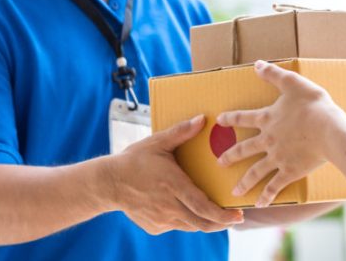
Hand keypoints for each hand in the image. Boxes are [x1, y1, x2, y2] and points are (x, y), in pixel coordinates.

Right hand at [105, 115, 243, 234]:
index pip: (203, 207)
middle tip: (235, 218)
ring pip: (191, 226)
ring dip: (205, 221)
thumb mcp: (157, 143)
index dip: (223, 215)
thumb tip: (203, 119)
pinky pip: (176, 225)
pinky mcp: (154, 227)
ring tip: (216, 214)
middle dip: (222, 223)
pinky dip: (186, 219)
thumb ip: (181, 132)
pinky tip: (187, 208)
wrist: (107, 183)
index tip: (238, 215)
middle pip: (202, 223)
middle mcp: (169, 206)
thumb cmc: (134, 160)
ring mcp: (161, 219)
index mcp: (173, 186)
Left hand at [217, 60, 345, 207]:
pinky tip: (259, 204)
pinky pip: (274, 186)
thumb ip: (274, 74)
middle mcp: (267, 140)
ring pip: (255, 171)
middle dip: (230, 156)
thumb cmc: (314, 106)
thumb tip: (256, 64)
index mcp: (267, 119)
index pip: (243, 118)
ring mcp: (277, 158)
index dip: (230, 118)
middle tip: (220, 163)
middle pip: (244, 149)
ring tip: (234, 192)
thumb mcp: (294, 83)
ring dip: (244, 182)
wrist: (330, 131)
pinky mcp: (289, 172)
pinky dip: (267, 196)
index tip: (219, 121)